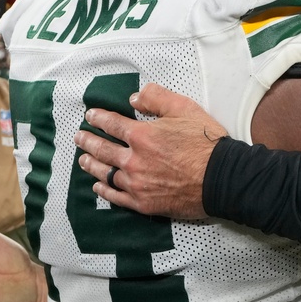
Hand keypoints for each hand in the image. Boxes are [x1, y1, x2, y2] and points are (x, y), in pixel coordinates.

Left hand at [74, 83, 227, 218]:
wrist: (221, 178)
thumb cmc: (206, 143)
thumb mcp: (184, 109)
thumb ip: (156, 98)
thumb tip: (134, 98)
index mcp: (142, 136)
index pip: (112, 124)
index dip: (99, 118)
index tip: (90, 116)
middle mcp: (133, 160)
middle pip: (103, 149)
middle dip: (88, 141)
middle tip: (79, 137)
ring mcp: (136, 183)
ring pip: (105, 173)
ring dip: (91, 164)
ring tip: (83, 160)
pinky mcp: (143, 203)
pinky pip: (116, 196)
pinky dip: (104, 189)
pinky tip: (98, 185)